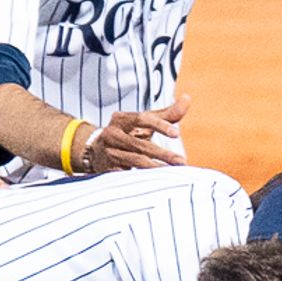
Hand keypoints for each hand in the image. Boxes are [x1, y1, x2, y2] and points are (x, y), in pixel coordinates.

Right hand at [71, 99, 185, 171]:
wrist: (94, 150)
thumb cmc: (127, 133)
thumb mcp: (143, 122)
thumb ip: (166, 114)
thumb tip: (187, 98)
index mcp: (121, 119)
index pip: (141, 118)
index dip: (159, 125)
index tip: (176, 134)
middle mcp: (112, 134)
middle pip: (139, 144)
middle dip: (162, 154)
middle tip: (181, 162)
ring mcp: (108, 152)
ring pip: (134, 161)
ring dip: (155, 167)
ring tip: (172, 173)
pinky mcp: (107, 169)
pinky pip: (127, 175)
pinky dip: (142, 178)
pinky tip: (157, 182)